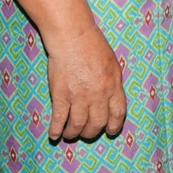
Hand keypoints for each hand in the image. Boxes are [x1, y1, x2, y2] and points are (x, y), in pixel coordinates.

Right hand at [45, 23, 126, 140]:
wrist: (73, 37)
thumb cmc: (93, 46)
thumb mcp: (112, 63)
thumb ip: (113, 83)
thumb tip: (111, 100)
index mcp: (113, 85)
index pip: (118, 112)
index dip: (114, 125)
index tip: (110, 132)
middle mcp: (98, 94)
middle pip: (98, 122)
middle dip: (92, 132)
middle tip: (87, 134)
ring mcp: (79, 96)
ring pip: (78, 125)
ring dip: (74, 133)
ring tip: (70, 135)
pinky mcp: (61, 96)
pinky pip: (59, 119)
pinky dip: (56, 130)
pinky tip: (54, 135)